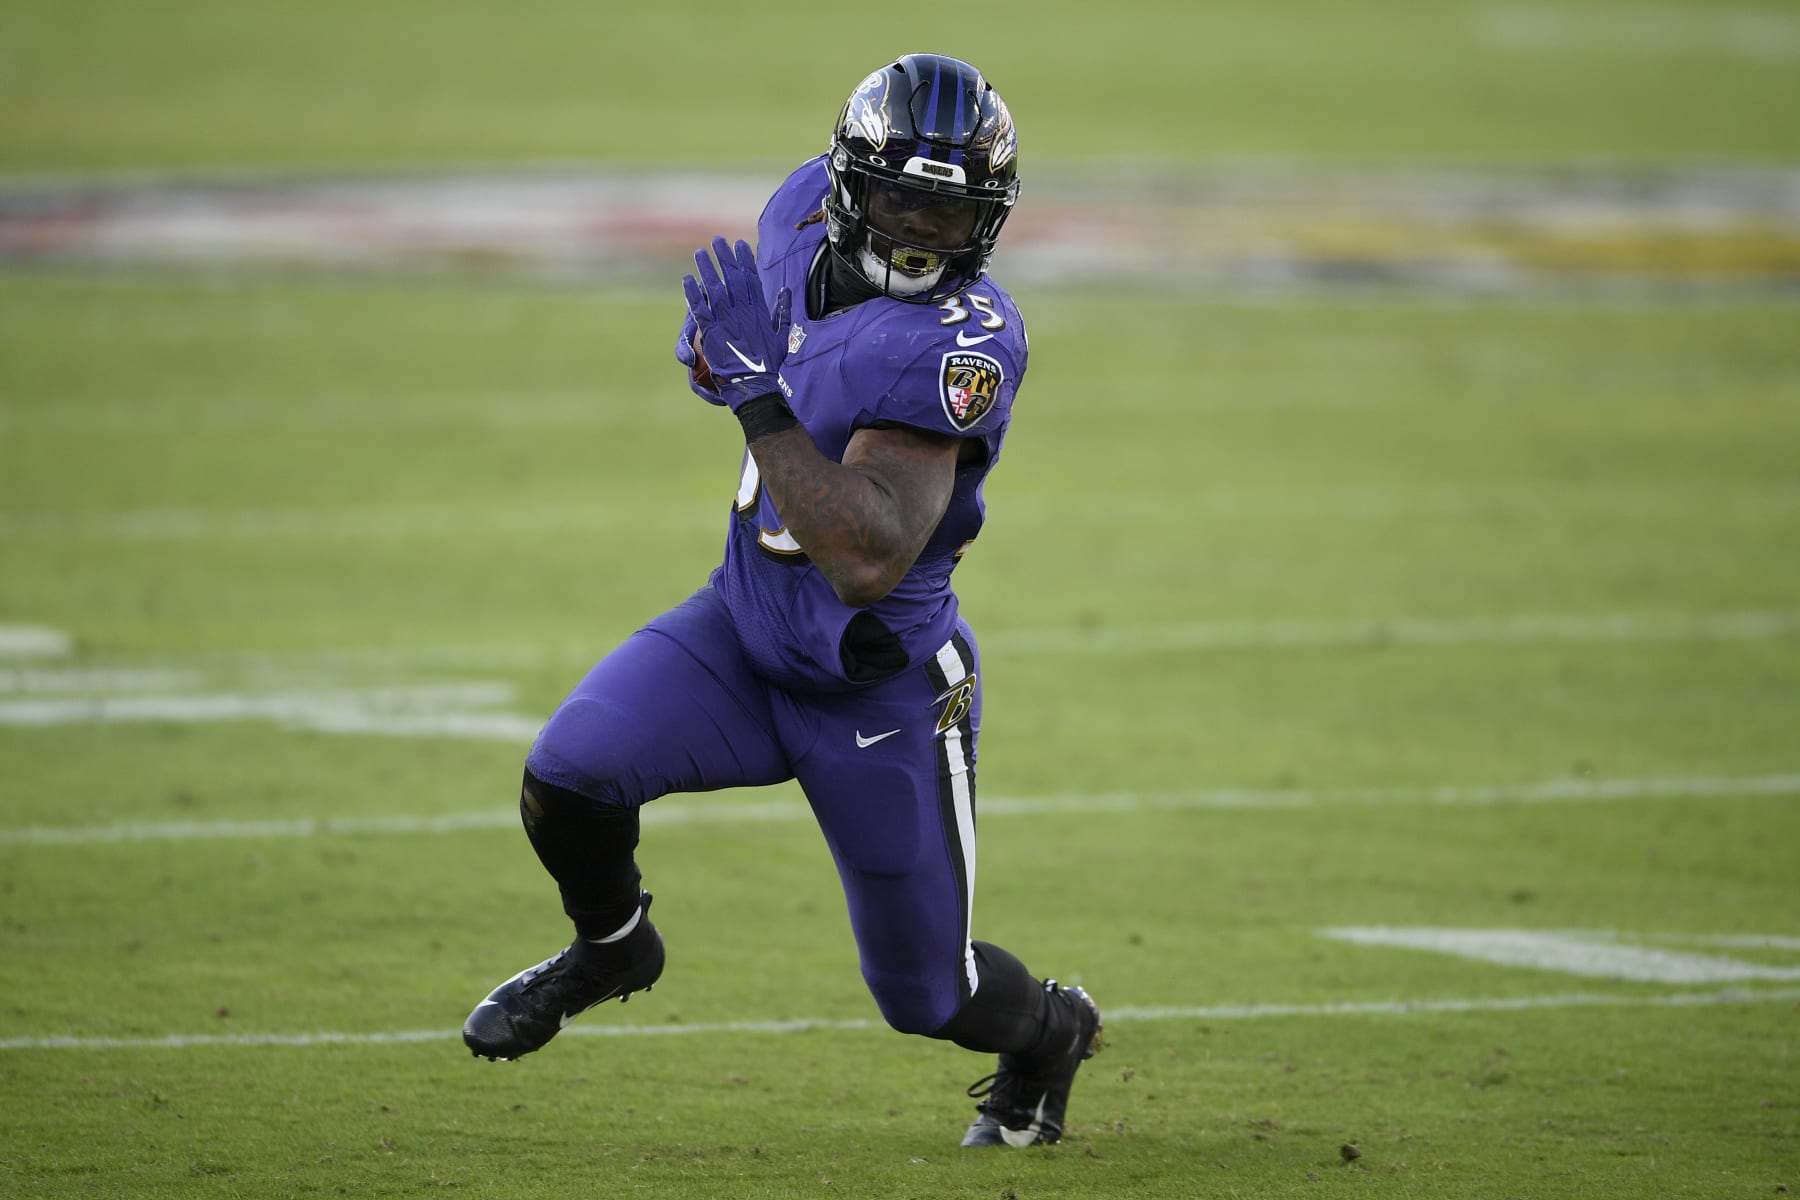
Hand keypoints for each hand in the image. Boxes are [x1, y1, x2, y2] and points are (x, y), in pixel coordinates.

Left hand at [681, 236, 791, 411]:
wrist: (755, 383)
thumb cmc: (770, 363)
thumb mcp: (782, 336)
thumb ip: (783, 312)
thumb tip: (786, 291)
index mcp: (759, 310)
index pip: (751, 277)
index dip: (744, 259)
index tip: (740, 244)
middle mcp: (742, 311)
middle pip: (731, 277)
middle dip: (724, 257)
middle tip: (717, 241)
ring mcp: (726, 321)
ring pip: (713, 288)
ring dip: (706, 269)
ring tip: (700, 253)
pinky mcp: (711, 333)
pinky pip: (699, 309)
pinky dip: (692, 293)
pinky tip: (687, 280)